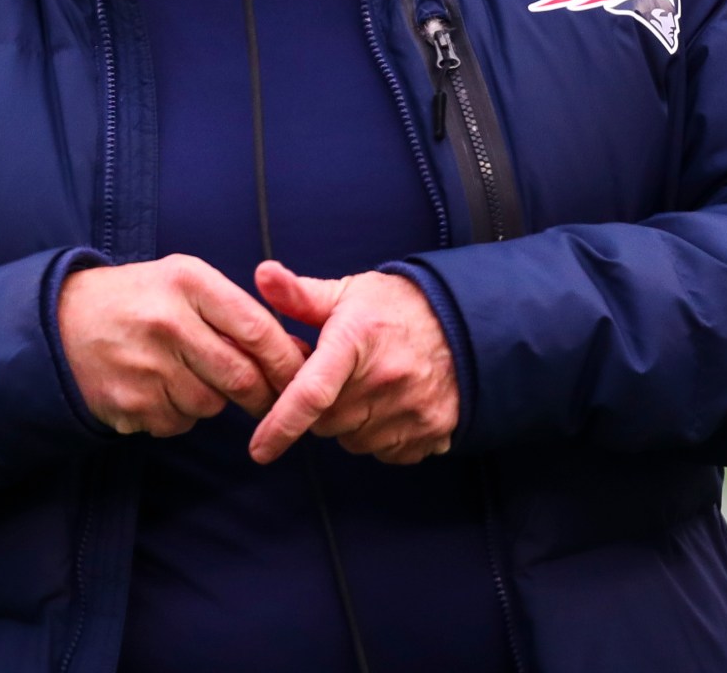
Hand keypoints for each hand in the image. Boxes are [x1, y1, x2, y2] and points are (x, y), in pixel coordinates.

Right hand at [58, 255, 309, 436]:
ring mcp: (146, 366)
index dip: (286, 360)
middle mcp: (167, 322)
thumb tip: (288, 354)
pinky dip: (178, 414)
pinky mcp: (130, 402)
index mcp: (187, 282)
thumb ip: (229, 310)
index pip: (257, 328)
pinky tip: (156, 389)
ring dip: (211, 400)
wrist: (59, 322)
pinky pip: (178, 422)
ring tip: (184, 375)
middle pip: (240, 377)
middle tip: (267, 400)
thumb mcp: (180, 280)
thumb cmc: (136, 300)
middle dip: (262, 396)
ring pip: (211, 404)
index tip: (302, 376)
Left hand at [247, 261, 459, 465]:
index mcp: (356, 340)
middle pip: (326, 422)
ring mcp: (413, 409)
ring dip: (350, 424)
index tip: (259, 449)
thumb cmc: (398, 307)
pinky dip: (380, 436)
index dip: (281, 424)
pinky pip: (386, 452)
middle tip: (337, 380)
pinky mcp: (433, 431)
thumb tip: (262, 275)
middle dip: (320, 409)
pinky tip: (391, 405)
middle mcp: (386, 379)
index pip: (311, 391)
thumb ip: (300, 294)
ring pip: (354, 440)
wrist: (467, 321)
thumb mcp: (349, 293)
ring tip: (368, 387)